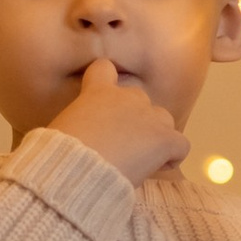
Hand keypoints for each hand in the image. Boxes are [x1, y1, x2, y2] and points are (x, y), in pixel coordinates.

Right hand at [51, 57, 188, 186]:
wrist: (77, 171)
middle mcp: (127, 97)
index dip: (107, 83)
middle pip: (139, 99)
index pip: (104, 69)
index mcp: (97, 92)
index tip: (104, 105)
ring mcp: (149, 117)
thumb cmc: (60, 153)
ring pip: (163, 119)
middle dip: (133, 118)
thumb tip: (81, 136)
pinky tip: (156, 169)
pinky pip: (180, 146)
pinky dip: (172, 157)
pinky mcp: (165, 139)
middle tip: (119, 144)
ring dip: (155, 134)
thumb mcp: (63, 128)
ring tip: (140, 157)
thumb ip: (78, 122)